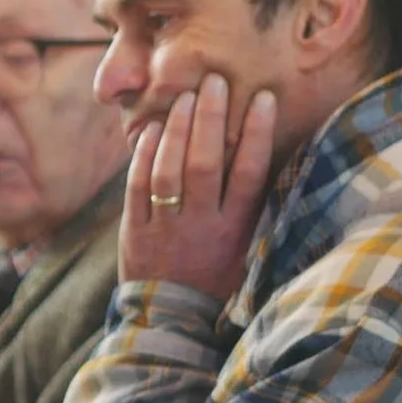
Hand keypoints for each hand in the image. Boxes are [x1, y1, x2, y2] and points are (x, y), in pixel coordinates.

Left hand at [120, 75, 278, 306]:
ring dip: (176, 129)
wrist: (173, 322)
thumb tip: (265, 158)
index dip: (255, 132)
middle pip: (205, 161)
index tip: (261, 98)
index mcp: (235, 228)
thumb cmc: (216, 279)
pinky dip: (143, 155)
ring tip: (185, 97)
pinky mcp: (136, 231)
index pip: (249, 172)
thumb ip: (251, 208)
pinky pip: (137, 187)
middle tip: (214, 80)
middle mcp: (201, 224)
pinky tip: (151, 130)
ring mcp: (166, 227)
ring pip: (170, 169)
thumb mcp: (245, 248)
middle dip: (210, 117)